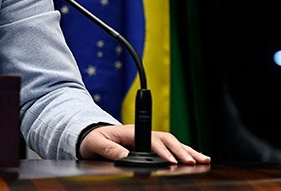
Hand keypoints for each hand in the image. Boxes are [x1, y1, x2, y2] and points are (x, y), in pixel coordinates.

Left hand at [79, 124, 210, 164]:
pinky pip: (170, 149)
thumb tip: (124, 156)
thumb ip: (108, 148)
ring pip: (172, 144)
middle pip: (167, 140)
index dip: (163, 151)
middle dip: (182, 151)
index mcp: (130, 132)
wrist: (90, 137)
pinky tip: (195, 160)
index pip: (151, 140)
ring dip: (188, 151)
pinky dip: (183, 153)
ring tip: (204, 160)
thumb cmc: (93, 139)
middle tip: (195, 162)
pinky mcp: (150, 147)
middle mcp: (142, 134)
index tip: (172, 161)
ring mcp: (147, 140)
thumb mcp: (95, 143)